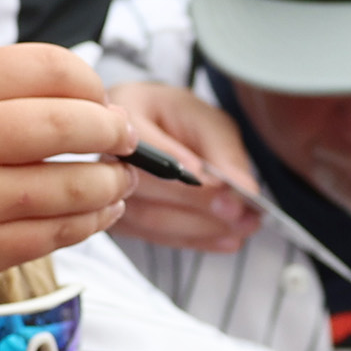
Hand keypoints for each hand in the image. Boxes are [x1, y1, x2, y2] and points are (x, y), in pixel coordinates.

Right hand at [0, 51, 133, 350]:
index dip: (89, 81)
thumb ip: (3, 96)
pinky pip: (56, 234)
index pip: (45, 66)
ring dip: (111, 184)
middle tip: (128, 139)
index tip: (101, 98)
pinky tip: (100, 212)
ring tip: (122, 180)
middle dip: (114, 131)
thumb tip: (92, 102)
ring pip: (71, 187)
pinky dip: (90, 221)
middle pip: (68, 123)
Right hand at [103, 79, 267, 252]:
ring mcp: (106, 189)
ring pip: (149, 219)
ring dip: (201, 228)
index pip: (146, 146)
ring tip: (242, 227)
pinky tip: (226, 239)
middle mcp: (105, 152)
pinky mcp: (119, 218)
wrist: (157, 128)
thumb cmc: (179, 118)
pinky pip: (155, 236)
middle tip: (238, 211)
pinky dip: (194, 239)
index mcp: (124, 110)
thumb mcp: (208, 121)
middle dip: (196, 203)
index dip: (180, 169)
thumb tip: (244, 189)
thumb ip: (225, 154)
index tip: (219, 185)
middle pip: (144, 188)